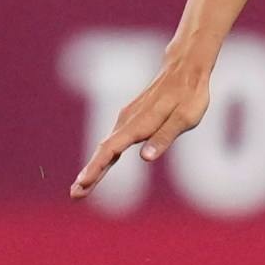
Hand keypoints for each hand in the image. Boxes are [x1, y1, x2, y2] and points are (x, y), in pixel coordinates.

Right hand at [71, 55, 211, 197]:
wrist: (184, 69)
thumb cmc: (189, 95)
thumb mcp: (185, 118)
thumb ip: (164, 137)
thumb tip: (145, 157)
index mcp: (140, 123)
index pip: (112, 149)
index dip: (98, 167)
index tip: (83, 183)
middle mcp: (128, 121)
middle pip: (104, 151)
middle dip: (90, 174)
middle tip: (75, 194)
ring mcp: (127, 120)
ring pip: (106, 147)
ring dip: (93, 168)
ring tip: (80, 188)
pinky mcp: (130, 120)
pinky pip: (113, 142)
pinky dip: (103, 157)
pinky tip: (98, 169)